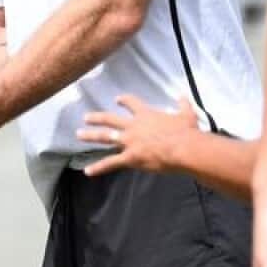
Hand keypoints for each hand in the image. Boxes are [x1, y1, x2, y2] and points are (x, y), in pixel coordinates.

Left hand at [77, 95, 196, 175]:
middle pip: (110, 119)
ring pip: (105, 137)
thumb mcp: (187, 114)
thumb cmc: (186, 131)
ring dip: (91, 135)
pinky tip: (87, 171)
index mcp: (146, 115)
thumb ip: (183, 104)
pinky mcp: (130, 157)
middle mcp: (133, 126)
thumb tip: (183, 95)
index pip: (131, 103)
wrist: (183, 148)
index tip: (117, 99)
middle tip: (86, 117)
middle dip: (97, 118)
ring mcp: (129, 142)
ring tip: (79, 134)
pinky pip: (111, 163)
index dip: (124, 100)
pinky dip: (99, 167)